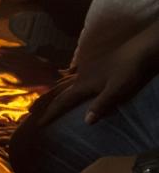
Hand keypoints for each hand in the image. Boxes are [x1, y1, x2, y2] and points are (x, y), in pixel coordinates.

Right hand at [35, 23, 158, 126]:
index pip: (62, 102)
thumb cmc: (129, 70)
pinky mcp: (94, 64)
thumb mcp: (117, 90)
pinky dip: (66, 77)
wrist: (141, 49)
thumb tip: (86, 122)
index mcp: (83, 85)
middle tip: (32, 110)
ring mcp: (86, 68)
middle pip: (58, 91)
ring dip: (53, 90)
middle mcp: (80, 76)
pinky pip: (74, 73)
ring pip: (65, 81)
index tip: (38, 123)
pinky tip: (68, 75)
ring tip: (44, 96)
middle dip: (46, 102)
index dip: (50, 113)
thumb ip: (101, 105)